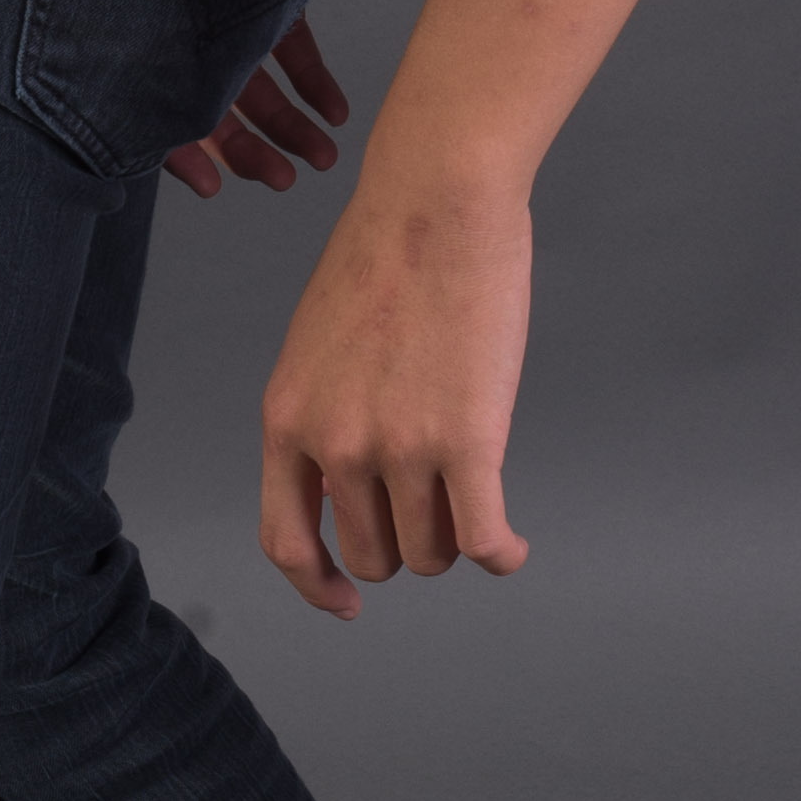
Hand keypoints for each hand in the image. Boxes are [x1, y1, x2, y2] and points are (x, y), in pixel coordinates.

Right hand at [164, 15, 350, 202]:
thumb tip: (160, 127)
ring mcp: (234, 29)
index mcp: (152, 57)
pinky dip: (316, 86)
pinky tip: (337, 115)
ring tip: (325, 158)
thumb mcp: (151, 26)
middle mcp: (188, 49)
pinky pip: (297, 54)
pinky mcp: (275, 8)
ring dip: (293, 129)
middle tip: (283, 180)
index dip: (184, 158)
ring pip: (263, 93)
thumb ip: (163, 79)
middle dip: (250, 152)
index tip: (210, 189)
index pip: (163, 120)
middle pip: (219, 116)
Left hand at [257, 167, 533, 617]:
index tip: (346, 601)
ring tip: (476, 503)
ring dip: (455, 543)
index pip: (286, 542)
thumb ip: (321, 415)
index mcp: (288, 420)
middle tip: (437, 510)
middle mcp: (335, 445)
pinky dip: (501, 555)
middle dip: (406, 546)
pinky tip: (513, 549)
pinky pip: (482, 538)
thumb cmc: (385, 254)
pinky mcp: (467, 439)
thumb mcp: (317, 343)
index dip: (318, 585)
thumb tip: (350, 485)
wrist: (435, 199)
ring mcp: (400, 447)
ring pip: (430, 552)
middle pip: (374, 553)